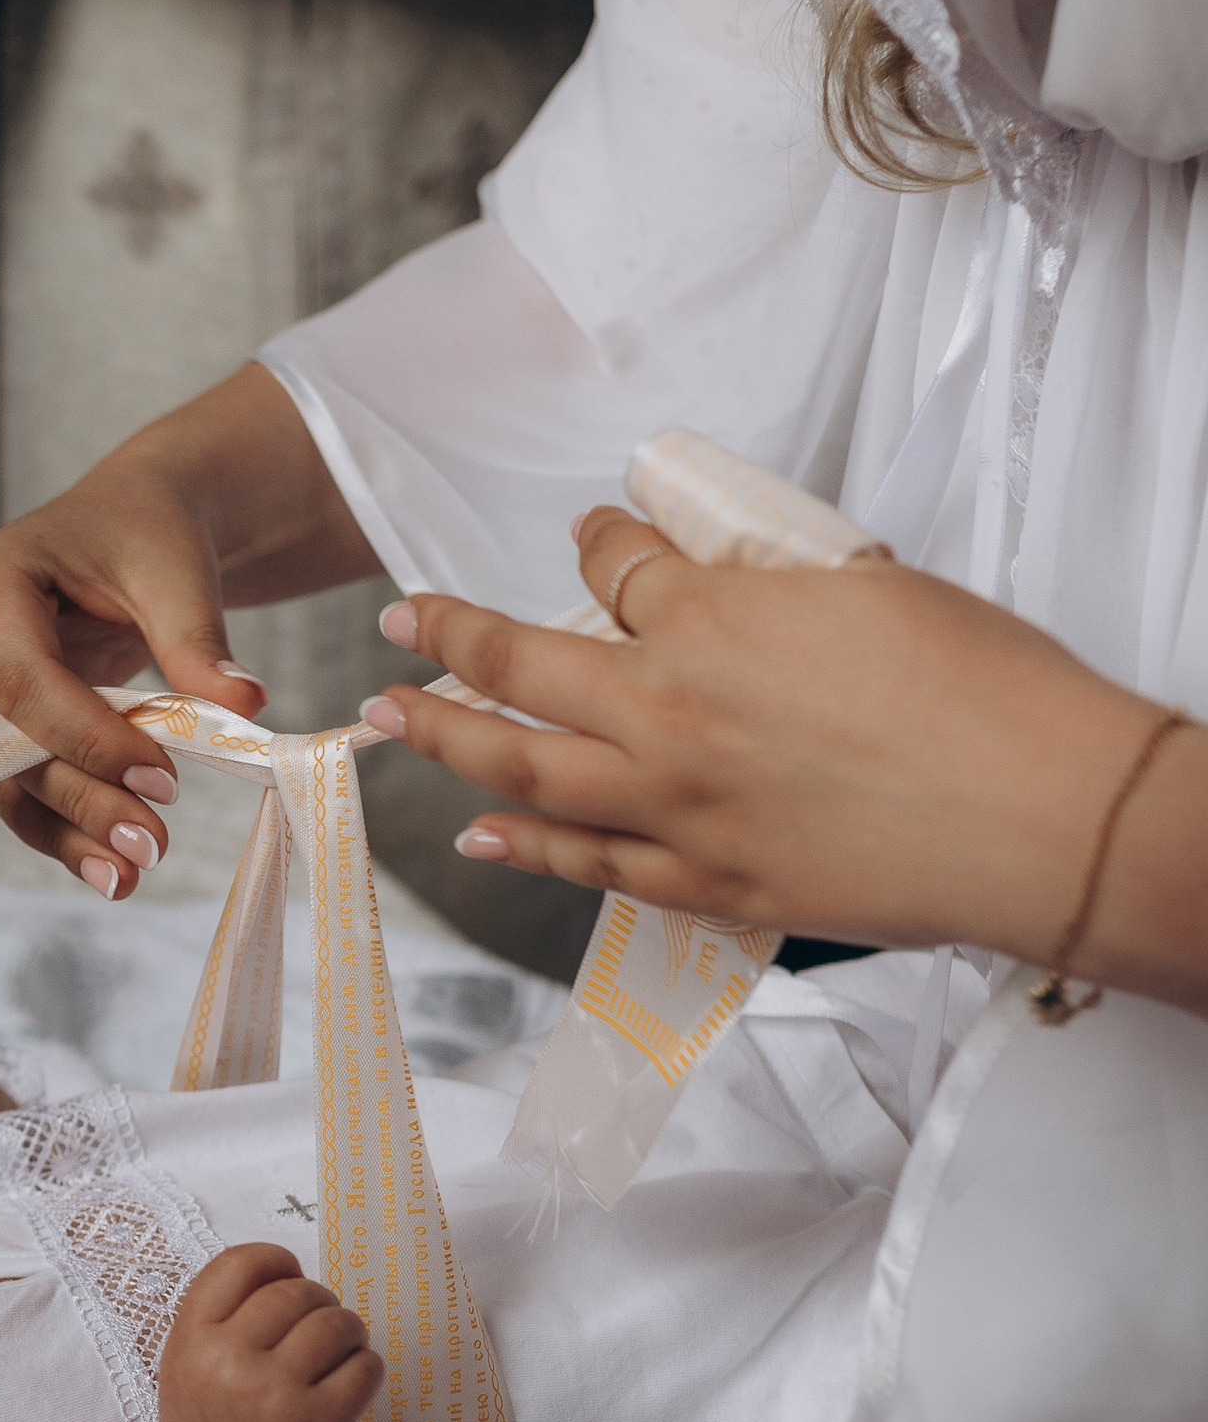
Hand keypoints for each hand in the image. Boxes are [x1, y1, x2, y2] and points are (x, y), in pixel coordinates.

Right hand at [0, 365, 376, 895]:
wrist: (132, 524)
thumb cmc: (147, 532)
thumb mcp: (176, 572)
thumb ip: (197, 639)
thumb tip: (243, 704)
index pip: (20, 677)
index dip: (85, 737)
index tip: (162, 781)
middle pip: (0, 739)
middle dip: (76, 799)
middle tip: (150, 848)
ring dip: (64, 832)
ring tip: (127, 878)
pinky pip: (16, 784)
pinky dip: (63, 826)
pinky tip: (108, 868)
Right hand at [149, 1245, 383, 1421]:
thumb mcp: (187, 1372)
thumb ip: (219, 1320)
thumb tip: (287, 1272)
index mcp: (190, 1342)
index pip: (239, 1263)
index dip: (274, 1262)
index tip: (289, 1277)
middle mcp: (229, 1362)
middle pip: (296, 1292)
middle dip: (318, 1303)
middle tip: (319, 1332)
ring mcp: (276, 1394)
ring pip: (337, 1322)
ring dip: (348, 1333)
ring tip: (340, 1355)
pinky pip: (365, 1365)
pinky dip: (365, 1369)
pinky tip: (350, 1385)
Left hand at [363, 510, 1207, 1007]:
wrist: (1036, 815)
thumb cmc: (982, 690)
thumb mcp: (870, 590)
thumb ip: (780, 590)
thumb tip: (741, 589)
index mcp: (709, 620)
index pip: (616, 566)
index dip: (598, 545)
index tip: (590, 539)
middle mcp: (667, 713)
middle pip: (519, 666)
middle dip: (446, 636)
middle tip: (396, 622)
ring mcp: (676, 807)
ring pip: (522, 768)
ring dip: (444, 739)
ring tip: (385, 722)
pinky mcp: (707, 882)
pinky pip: (587, 862)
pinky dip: (524, 847)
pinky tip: (479, 835)